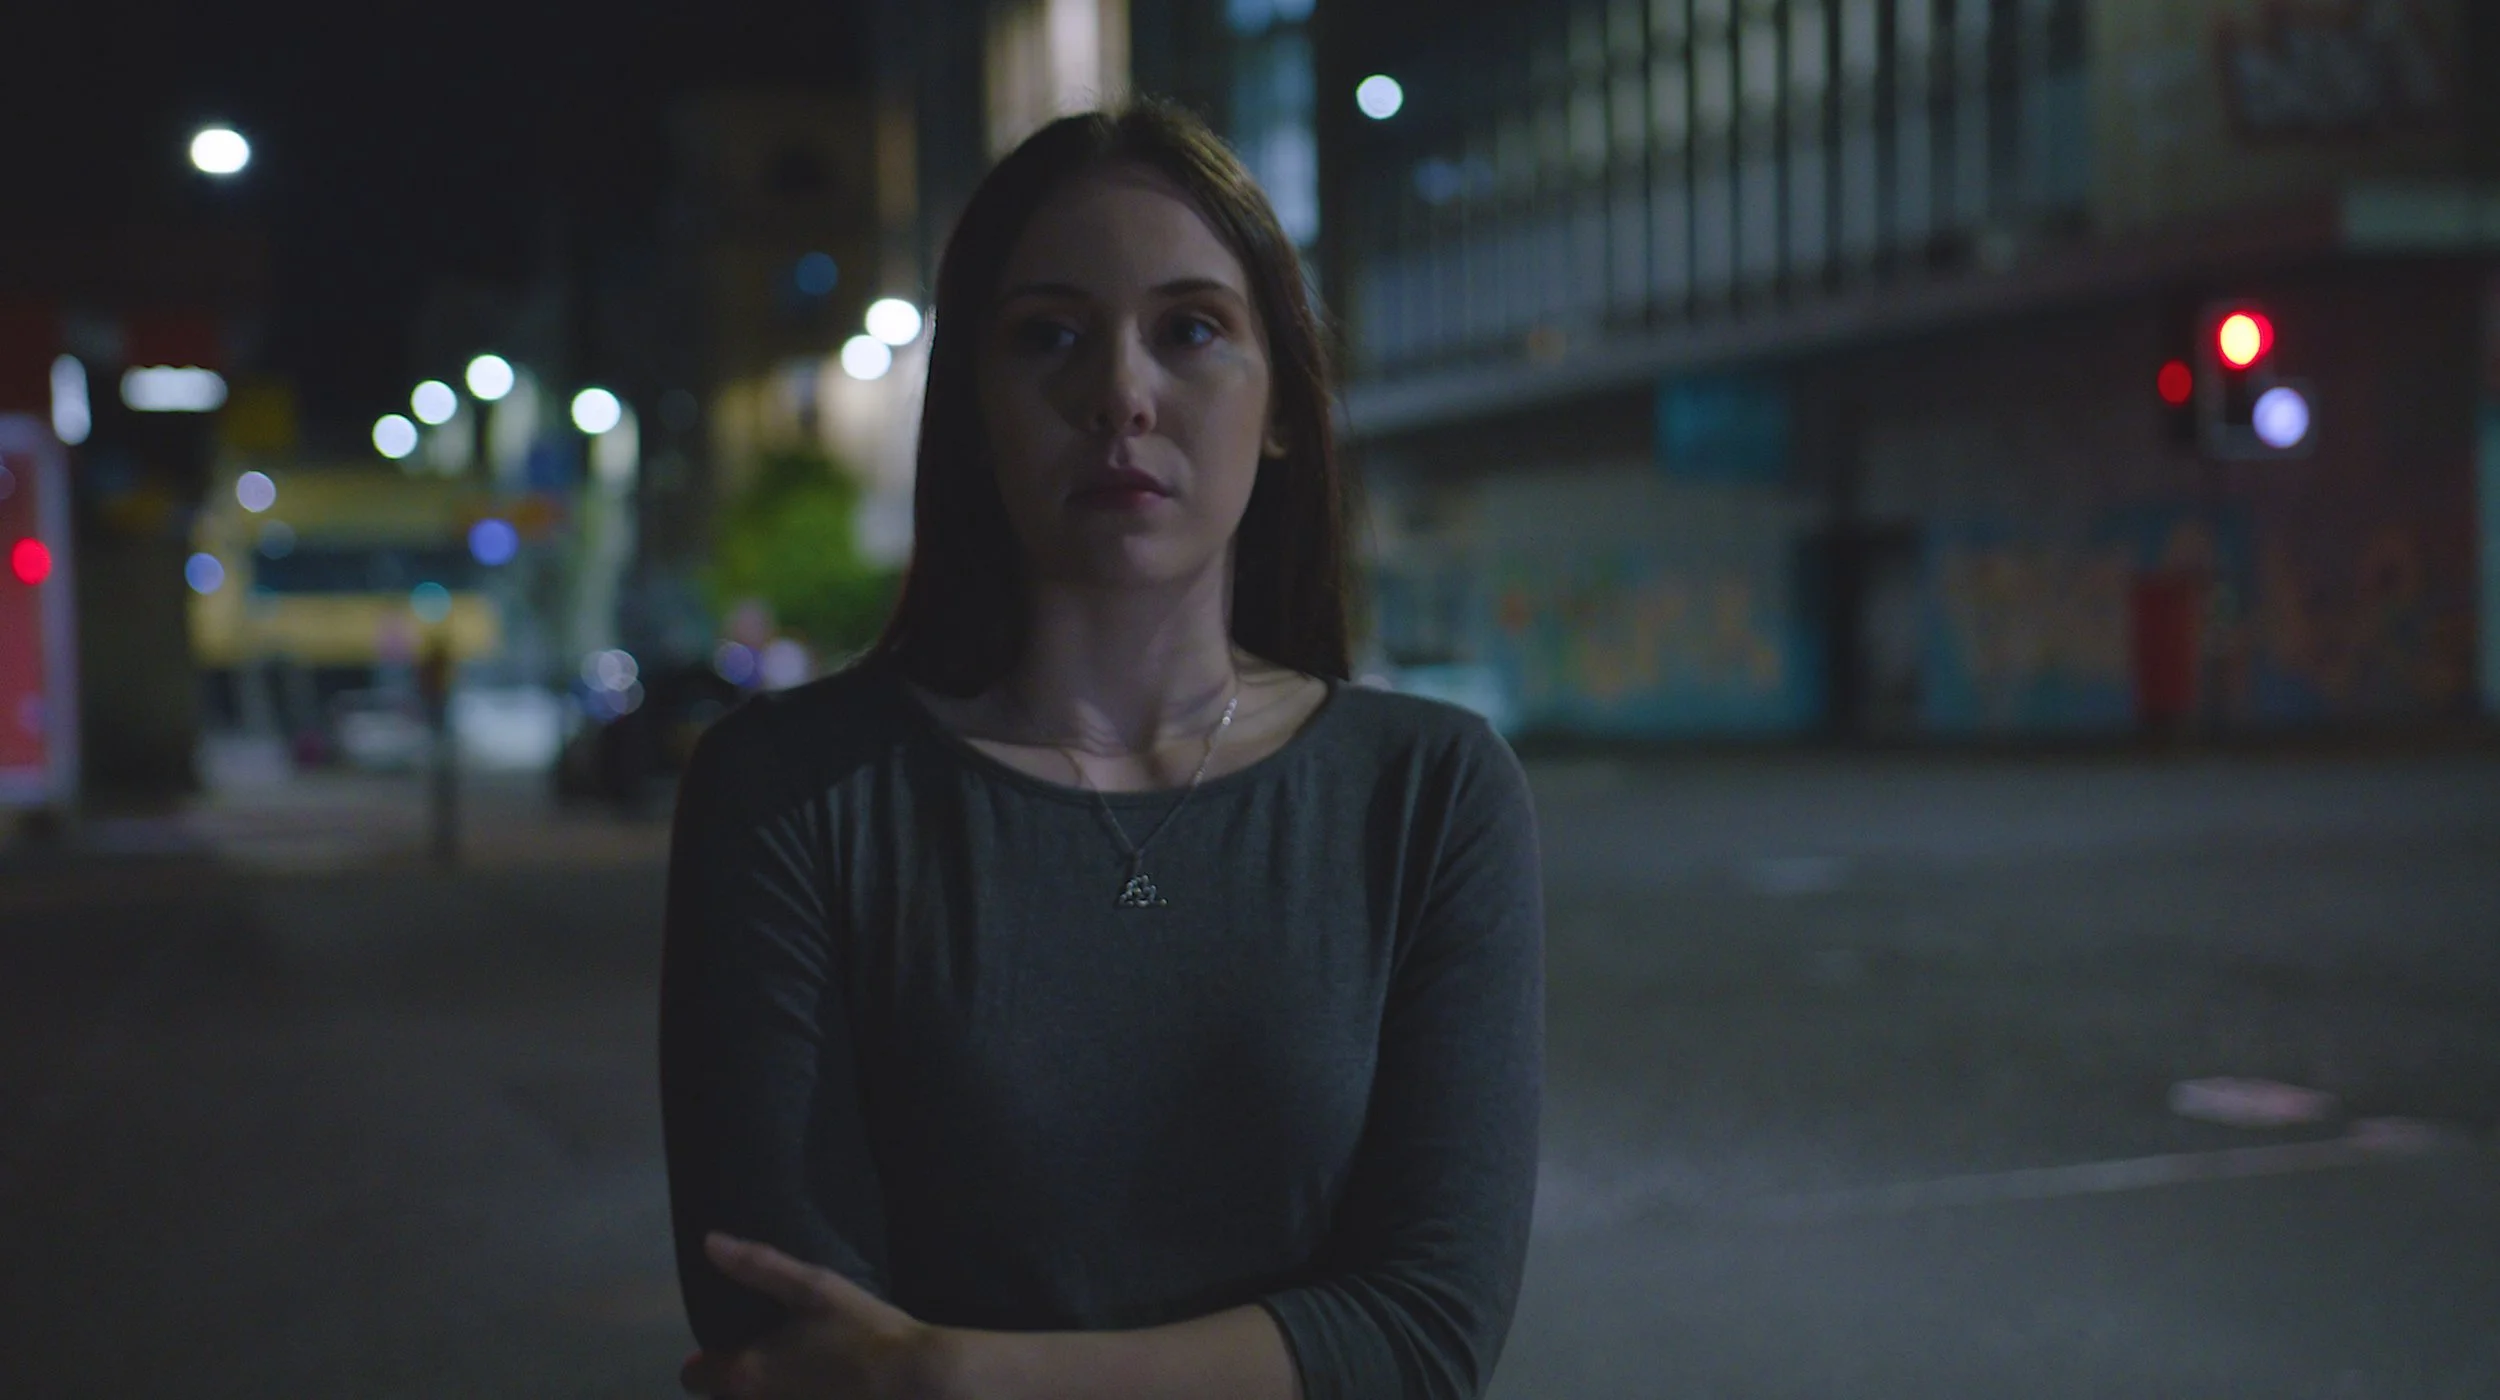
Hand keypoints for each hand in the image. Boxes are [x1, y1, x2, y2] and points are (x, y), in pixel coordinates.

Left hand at [679, 1232, 952, 1399]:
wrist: (915, 1380)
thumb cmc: (861, 1330)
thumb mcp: (815, 1287)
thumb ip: (759, 1266)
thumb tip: (710, 1242)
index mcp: (745, 1373)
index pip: (693, 1378)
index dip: (705, 1361)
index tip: (729, 1345)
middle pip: (726, 1397)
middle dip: (739, 1380)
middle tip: (773, 1354)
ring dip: (770, 1389)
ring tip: (803, 1369)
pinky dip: (797, 1395)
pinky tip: (826, 1387)